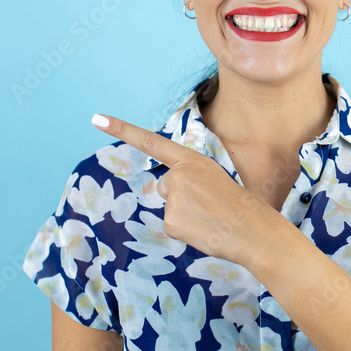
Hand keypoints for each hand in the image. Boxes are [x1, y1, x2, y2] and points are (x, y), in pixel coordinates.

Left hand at [90, 113, 275, 267]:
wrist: (253, 229)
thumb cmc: (236, 205)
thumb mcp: (213, 178)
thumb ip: (187, 177)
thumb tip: (167, 190)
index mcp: (191, 160)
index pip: (151, 142)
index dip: (122, 130)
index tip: (96, 119)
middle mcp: (178, 175)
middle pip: (165, 187)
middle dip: (181, 198)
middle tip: (209, 206)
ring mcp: (174, 197)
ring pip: (169, 207)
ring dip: (185, 215)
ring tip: (209, 218)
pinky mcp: (171, 220)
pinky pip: (172, 226)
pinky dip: (185, 230)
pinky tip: (203, 229)